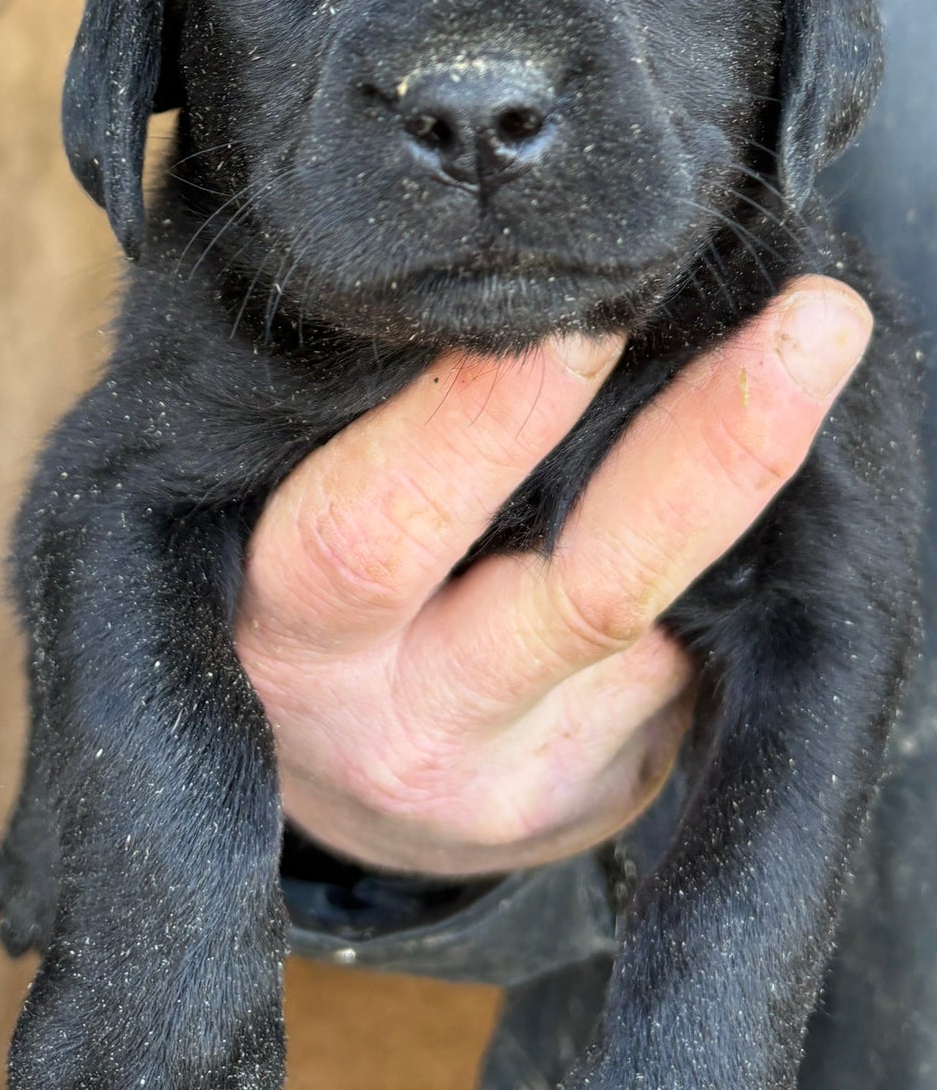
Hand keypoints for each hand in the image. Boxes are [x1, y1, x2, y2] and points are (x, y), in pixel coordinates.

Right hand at [237, 279, 871, 875]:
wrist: (343, 783)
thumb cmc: (303, 608)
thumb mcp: (277, 520)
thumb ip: (357, 434)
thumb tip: (513, 295)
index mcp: (299, 641)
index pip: (378, 533)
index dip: (482, 420)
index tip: (585, 308)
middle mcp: (413, 728)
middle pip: (586, 592)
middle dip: (709, 447)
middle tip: (812, 322)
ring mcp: (527, 779)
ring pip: (666, 619)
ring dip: (744, 477)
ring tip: (811, 343)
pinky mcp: (611, 794)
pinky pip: (693, 658)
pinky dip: (732, 554)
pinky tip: (748, 462)